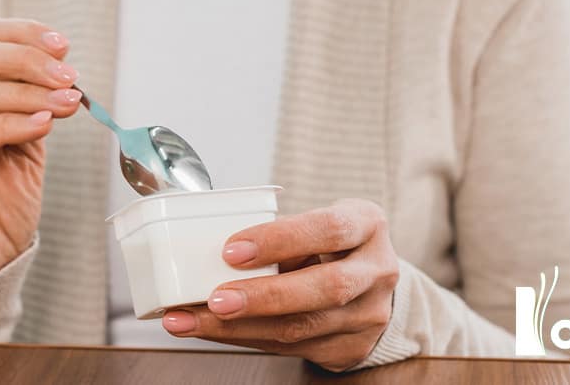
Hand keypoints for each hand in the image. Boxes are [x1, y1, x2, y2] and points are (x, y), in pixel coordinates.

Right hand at [0, 18, 80, 282]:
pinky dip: (9, 124)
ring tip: (66, 104)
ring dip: (28, 94)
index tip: (63, 46)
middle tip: (69, 77)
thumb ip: (33, 103)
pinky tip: (42, 126)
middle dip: (26, 60)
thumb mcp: (26, 142)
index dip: (21, 35)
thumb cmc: (0, 205)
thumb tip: (59, 65)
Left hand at [161, 199, 399, 371]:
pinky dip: (244, 338)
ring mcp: (369, 315)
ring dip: (240, 327)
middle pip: (326, 288)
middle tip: (215, 299)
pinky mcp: (350, 347)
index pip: (328, 229)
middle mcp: (376, 270)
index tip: (231, 250)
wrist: (370, 286)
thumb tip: (204, 243)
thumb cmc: (330, 243)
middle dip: (264, 296)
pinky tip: (213, 330)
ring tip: (192, 320)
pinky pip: (290, 348)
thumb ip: (277, 232)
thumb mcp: (314, 222)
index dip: (280, 239)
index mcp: (367, 224)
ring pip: (302, 327)